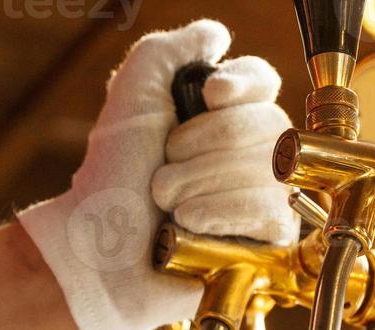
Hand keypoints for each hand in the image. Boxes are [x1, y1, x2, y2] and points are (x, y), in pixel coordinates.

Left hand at [17, 19, 297, 329]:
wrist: (101, 249)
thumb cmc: (111, 177)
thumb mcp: (133, 92)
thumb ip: (172, 49)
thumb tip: (218, 35)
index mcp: (220, 115)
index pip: (263, 82)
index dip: (244, 85)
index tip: (211, 95)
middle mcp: (247, 153)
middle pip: (268, 125)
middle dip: (205, 145)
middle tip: (162, 169)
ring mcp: (260, 198)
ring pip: (268, 170)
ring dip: (204, 183)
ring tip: (168, 204)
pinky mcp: (265, 243)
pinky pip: (273, 213)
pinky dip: (224, 213)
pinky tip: (190, 224)